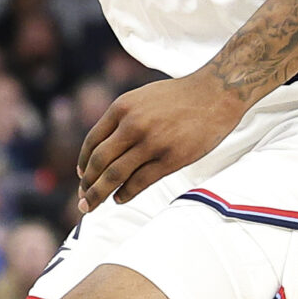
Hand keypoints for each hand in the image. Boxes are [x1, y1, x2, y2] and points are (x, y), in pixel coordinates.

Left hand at [76, 70, 247, 210]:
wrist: (216, 93)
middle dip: (87, 185)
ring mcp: (152, 143)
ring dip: (100, 194)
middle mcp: (132, 125)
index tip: (81, 175)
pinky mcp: (171, 159)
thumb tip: (102, 149)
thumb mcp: (141, 98)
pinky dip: (125, 194)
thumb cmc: (178, 97)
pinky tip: (120, 199)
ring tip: (93, 205)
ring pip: (115, 175)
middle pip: (99, 162)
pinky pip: (140, 182)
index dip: (83, 162)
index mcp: (122, 107)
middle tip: (82, 200)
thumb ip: (121, 119)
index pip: (92, 142)